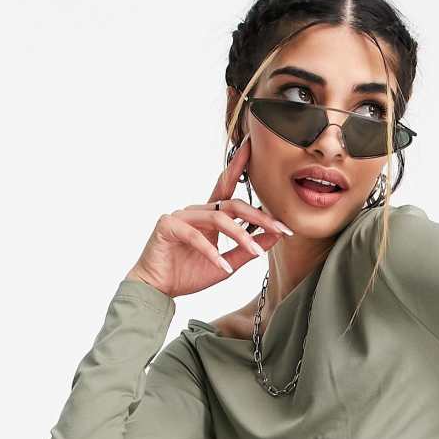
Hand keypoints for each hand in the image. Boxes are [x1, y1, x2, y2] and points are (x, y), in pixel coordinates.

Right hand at [123, 137, 291, 297]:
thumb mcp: (226, 264)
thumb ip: (246, 250)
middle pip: (232, 204)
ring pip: (218, 218)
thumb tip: (274, 236)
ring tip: (256, 252)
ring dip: (241, 235)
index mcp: (208, 215)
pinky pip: (195, 236)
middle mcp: (195, 211)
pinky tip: (223, 266)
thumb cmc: (187, 274)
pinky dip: (212, 252)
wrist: (157, 290)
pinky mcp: (167, 226)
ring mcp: (180, 216)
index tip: (254, 149)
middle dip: (259, 217)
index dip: (239, 166)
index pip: (227, 187)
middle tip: (281, 228)